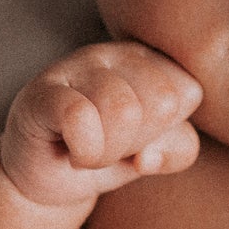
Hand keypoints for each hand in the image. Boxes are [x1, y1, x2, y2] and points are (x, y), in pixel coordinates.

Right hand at [0, 41, 202, 209]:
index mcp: (152, 59)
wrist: (48, 176)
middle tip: (110, 145)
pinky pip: (80, 119)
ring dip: (108, 152)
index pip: (186, 93)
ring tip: (90, 149)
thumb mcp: (156, 154)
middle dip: (138, 141)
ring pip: (122, 110)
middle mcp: (117, 51)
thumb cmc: (108, 154)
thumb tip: (146, 156)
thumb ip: (179, 149)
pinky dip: (83, 152)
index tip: (138, 137)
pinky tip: (71, 150)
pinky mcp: (42, 91)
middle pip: (160, 101)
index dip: (165, 131)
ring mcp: (76, 65)